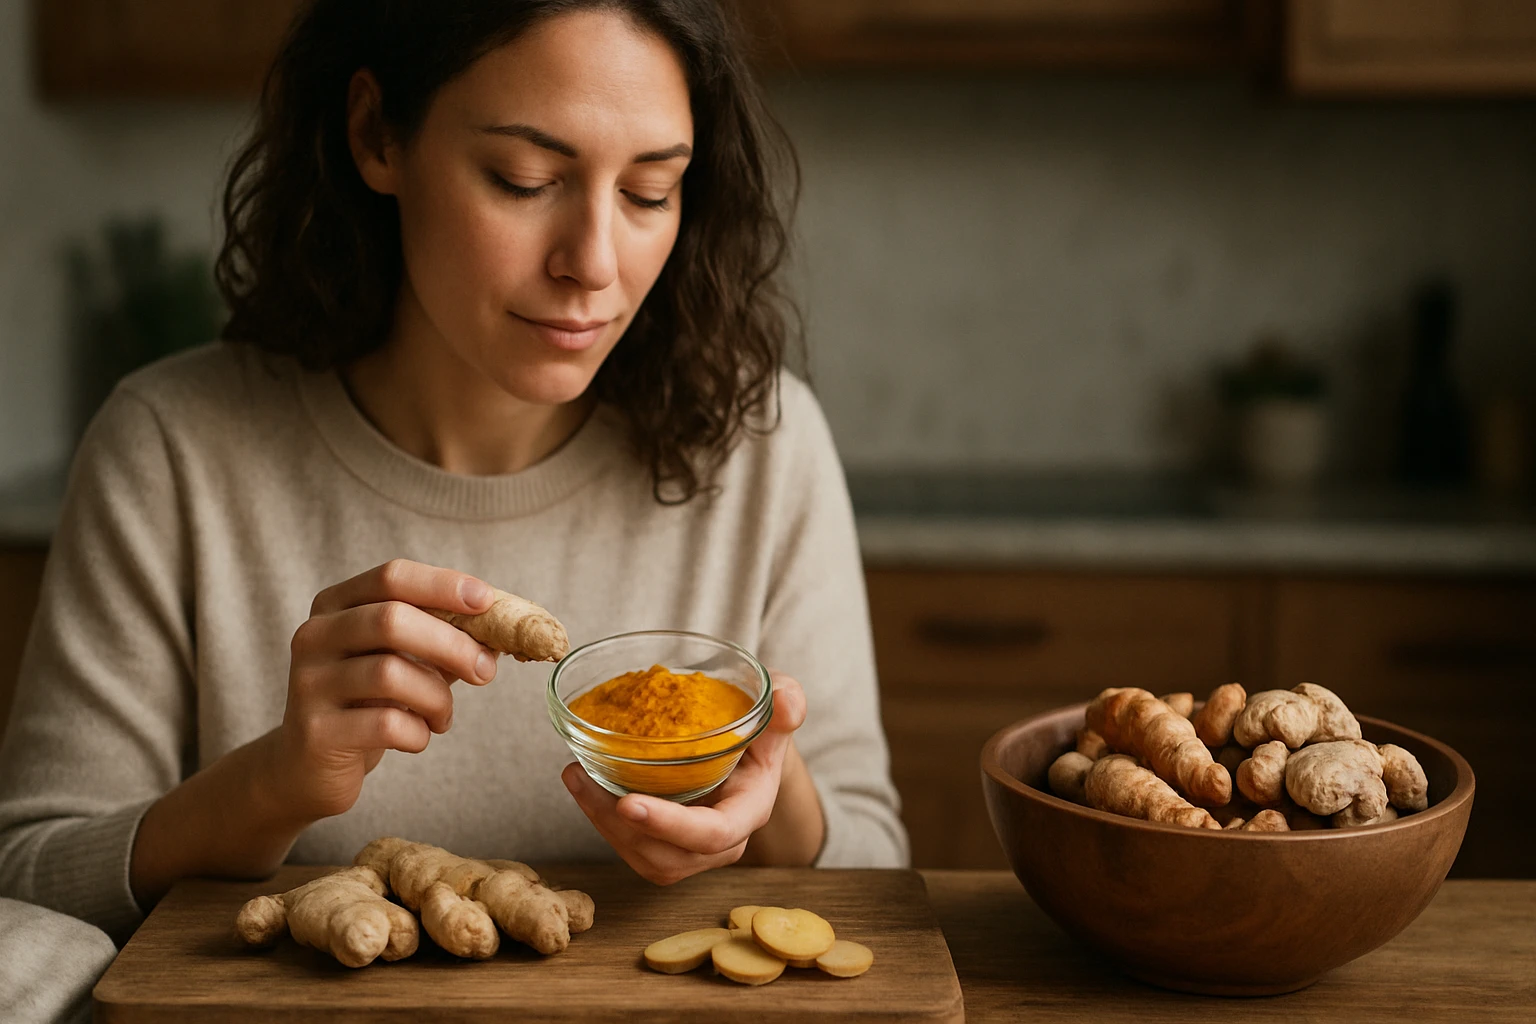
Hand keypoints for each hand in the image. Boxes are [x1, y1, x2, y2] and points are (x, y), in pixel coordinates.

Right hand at [270, 558, 501, 822]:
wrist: (307, 767)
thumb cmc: (367, 702)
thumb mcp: (400, 660)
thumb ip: (441, 638)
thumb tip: (501, 630)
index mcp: (336, 605)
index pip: (392, 577)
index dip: (443, 584)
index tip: (487, 600)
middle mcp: (315, 636)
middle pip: (391, 620)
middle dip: (451, 644)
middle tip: (485, 670)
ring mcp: (310, 683)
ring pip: (391, 674)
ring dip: (436, 697)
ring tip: (442, 715)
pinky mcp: (316, 731)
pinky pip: (385, 724)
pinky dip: (418, 733)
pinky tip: (418, 737)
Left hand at [562, 672, 810, 884]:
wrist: (749, 742)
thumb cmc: (761, 724)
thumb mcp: (778, 706)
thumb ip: (786, 702)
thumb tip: (786, 701)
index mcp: (750, 811)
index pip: (714, 835)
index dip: (670, 825)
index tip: (626, 802)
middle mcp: (722, 840)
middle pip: (667, 857)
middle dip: (619, 827)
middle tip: (582, 779)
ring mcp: (691, 846)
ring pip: (643, 856)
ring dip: (601, 824)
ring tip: (576, 776)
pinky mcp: (665, 840)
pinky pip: (631, 844)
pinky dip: (601, 818)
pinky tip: (584, 781)